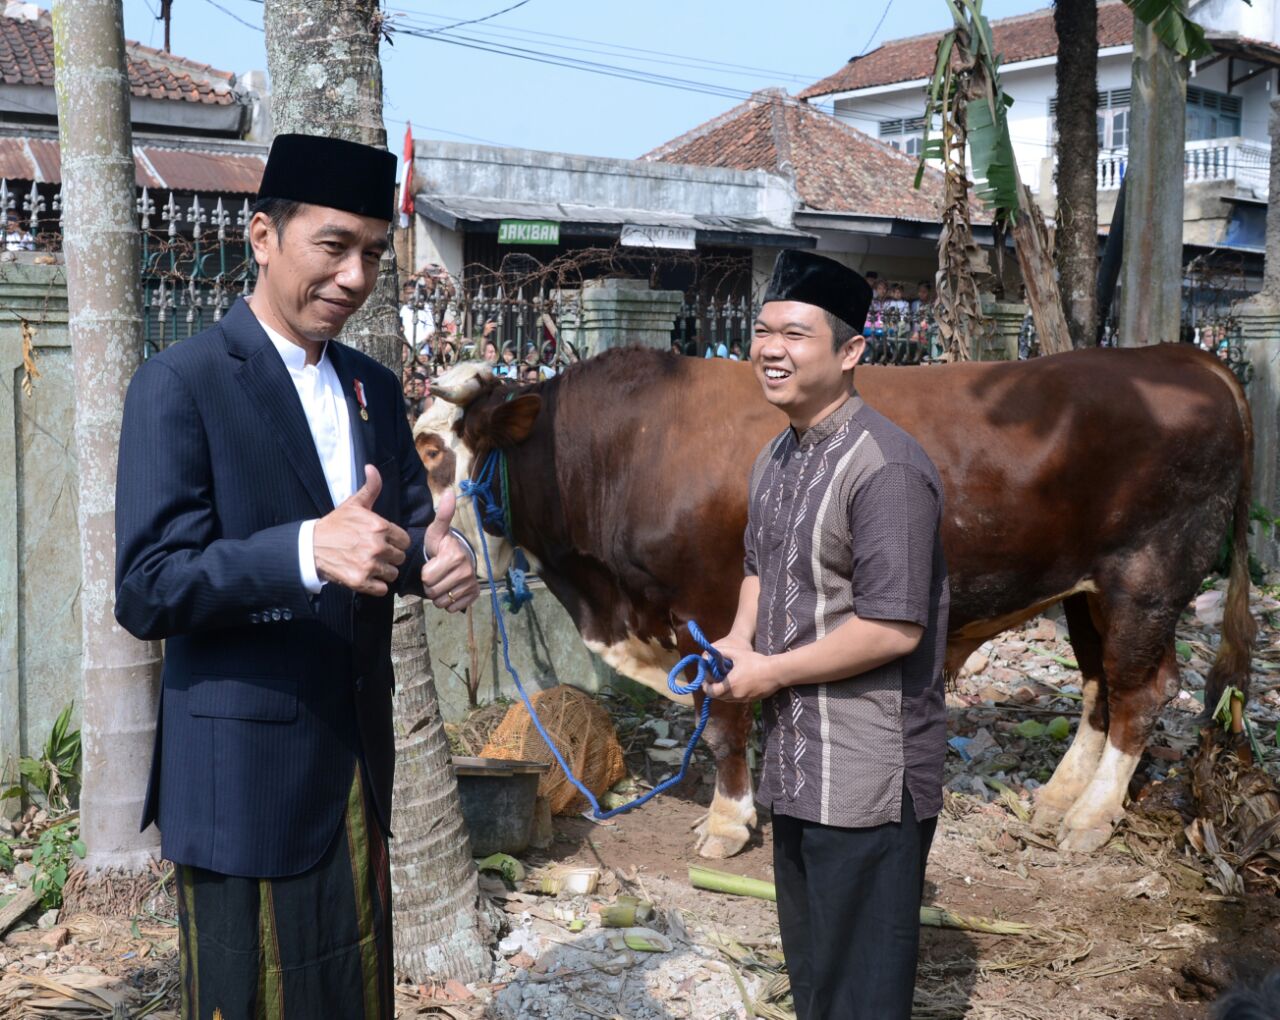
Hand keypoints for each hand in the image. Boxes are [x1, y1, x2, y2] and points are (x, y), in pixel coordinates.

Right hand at [314, 465, 409, 595]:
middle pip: (400, 558)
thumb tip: (372, 467)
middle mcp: (377, 546)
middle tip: (375, 554)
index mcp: (379, 526)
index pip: (405, 541)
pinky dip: (376, 586)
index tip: (384, 542)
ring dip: (384, 572)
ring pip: (392, 573)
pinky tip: (367, 577)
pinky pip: (383, 589)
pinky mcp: (360, 581)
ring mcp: (369, 565)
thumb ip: (370, 488)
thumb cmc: (336, 524)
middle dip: (390, 557)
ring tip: (370, 565)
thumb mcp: (354, 504)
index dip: (396, 542)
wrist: (311, 547)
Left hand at [422, 488, 479, 612]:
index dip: (425, 573)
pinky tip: (451, 589)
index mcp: (455, 556)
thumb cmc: (443, 545)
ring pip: (441, 601)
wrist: (460, 558)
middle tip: (437, 573)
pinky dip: (448, 602)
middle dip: (430, 585)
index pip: (427, 577)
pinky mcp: (473, 596)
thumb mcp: (437, 531)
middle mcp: (466, 571)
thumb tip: (449, 492)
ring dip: (438, 594)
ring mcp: (470, 585)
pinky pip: (452, 608)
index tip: (432, 563)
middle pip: (433, 591)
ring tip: (443, 581)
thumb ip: (442, 515)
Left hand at [702, 644, 784, 702]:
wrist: (776, 672)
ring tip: (724, 681)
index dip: (706, 687)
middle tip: (714, 680)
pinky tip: (736, 683)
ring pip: (727, 699)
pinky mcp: (751, 700)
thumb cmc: (757, 661)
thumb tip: (711, 653)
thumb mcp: (738, 653)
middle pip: (718, 697)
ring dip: (723, 692)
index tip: (706, 680)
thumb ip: (722, 652)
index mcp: (730, 684)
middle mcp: (736, 695)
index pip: (711, 692)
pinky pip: (737, 699)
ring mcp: (744, 699)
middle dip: (714, 689)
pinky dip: (733, 694)